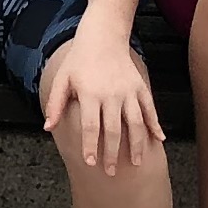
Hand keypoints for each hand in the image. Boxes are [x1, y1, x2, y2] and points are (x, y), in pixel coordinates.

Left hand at [41, 18, 162, 173]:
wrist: (103, 35)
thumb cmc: (79, 60)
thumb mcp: (62, 78)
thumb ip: (56, 104)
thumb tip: (48, 128)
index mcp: (90, 93)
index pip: (90, 126)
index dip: (90, 146)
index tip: (90, 163)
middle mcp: (111, 94)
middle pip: (113, 129)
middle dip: (112, 153)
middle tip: (110, 172)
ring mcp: (128, 91)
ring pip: (135, 123)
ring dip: (136, 144)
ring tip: (136, 163)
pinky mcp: (140, 87)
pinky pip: (149, 109)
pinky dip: (155, 125)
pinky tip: (159, 140)